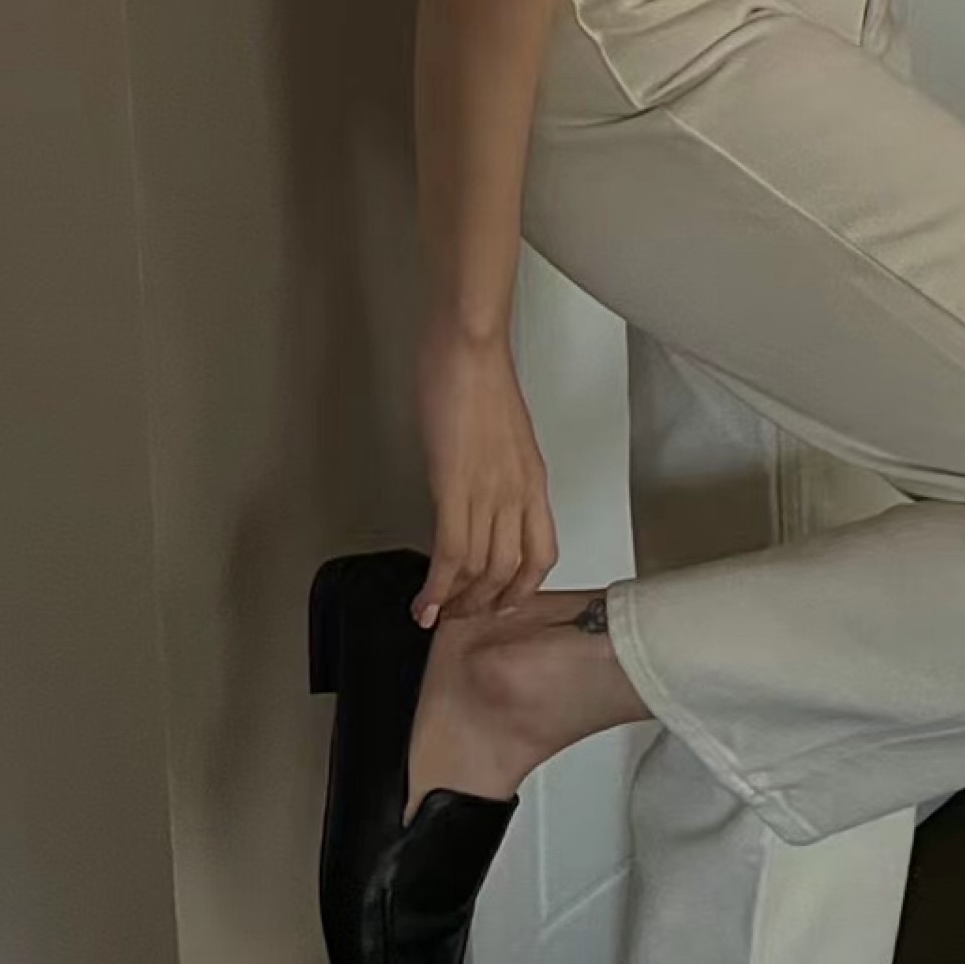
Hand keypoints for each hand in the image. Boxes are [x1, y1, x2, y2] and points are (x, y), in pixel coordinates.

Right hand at [413, 316, 558, 625]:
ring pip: (480, 570)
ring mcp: (490, 492)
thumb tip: (477, 494)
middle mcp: (518, 494)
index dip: (521, 588)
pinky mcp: (456, 486)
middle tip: (458, 617)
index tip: (498, 603)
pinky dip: (437, 586)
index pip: (541, 553)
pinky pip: (451, 551)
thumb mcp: (502, 434)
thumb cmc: (480, 376)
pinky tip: (423, 603)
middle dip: (483, 604)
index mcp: (533, 481)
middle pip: (509, 571)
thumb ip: (497, 470)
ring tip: (436, 616)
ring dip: (456, 602)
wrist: (470, 346)